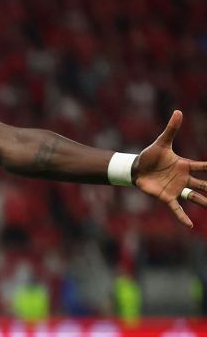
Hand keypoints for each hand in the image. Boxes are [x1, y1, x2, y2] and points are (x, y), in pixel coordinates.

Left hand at [133, 110, 206, 227]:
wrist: (136, 168)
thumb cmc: (150, 156)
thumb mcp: (161, 142)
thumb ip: (171, 129)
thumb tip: (178, 111)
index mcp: (185, 165)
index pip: (203, 166)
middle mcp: (184, 178)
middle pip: (203, 184)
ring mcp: (176, 188)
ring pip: (194, 197)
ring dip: (204, 202)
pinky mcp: (166, 197)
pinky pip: (176, 208)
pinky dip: (182, 216)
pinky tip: (190, 225)